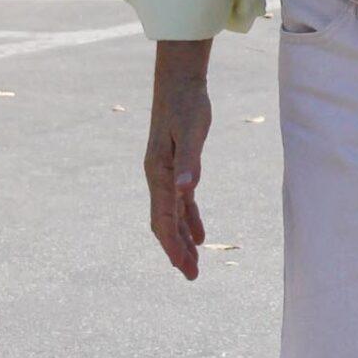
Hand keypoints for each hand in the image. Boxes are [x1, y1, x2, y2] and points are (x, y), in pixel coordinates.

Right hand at [144, 40, 212, 279]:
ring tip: (194, 264)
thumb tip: (187, 190)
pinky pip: (179, 202)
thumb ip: (190, 163)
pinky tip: (199, 235)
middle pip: (164, 223)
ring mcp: (164, 173)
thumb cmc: (187, 105)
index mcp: (159, 173)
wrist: (179, 81)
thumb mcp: (192, 132)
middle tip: (192, 276)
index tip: (185, 269)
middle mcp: (157, 177)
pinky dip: (188, 220)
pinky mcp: (175, 167)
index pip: (164, 219)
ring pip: (171, 216)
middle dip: (176, 251)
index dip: (173, 246)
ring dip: (182, 240)